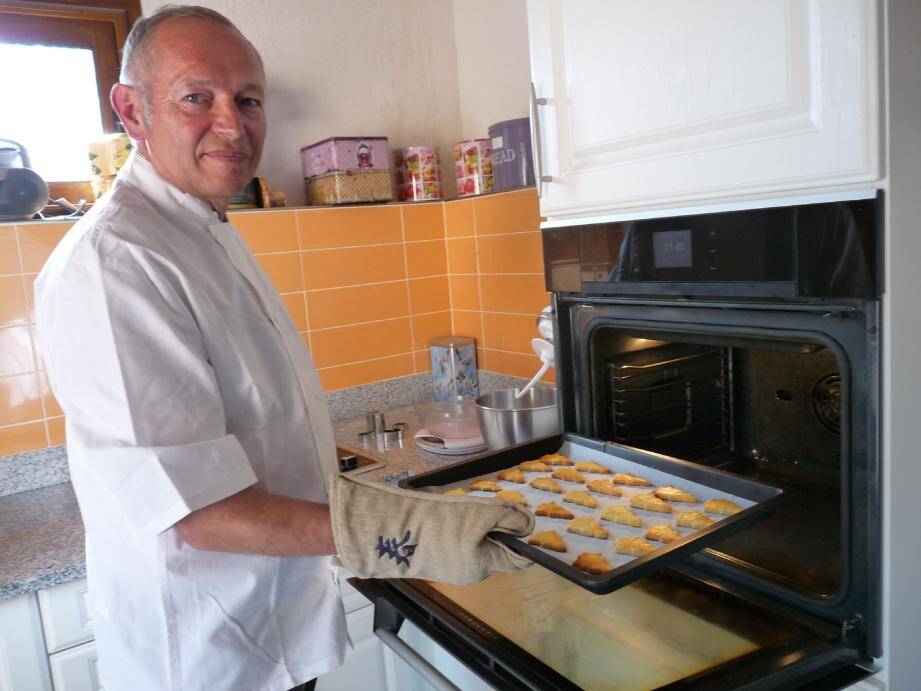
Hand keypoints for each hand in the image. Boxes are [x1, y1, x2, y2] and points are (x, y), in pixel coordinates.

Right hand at [329, 474, 533, 584]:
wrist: (388, 530)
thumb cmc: (439, 523)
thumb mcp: (481, 514)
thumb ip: (509, 517)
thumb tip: (529, 525)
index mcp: (483, 566)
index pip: (516, 558)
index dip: (523, 537)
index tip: (522, 516)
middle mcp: (468, 572)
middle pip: (492, 544)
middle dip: (490, 522)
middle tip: (477, 505)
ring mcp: (447, 566)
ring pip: (471, 539)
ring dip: (469, 520)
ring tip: (453, 507)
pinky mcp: (430, 556)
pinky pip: (451, 538)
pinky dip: (451, 524)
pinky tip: (437, 512)